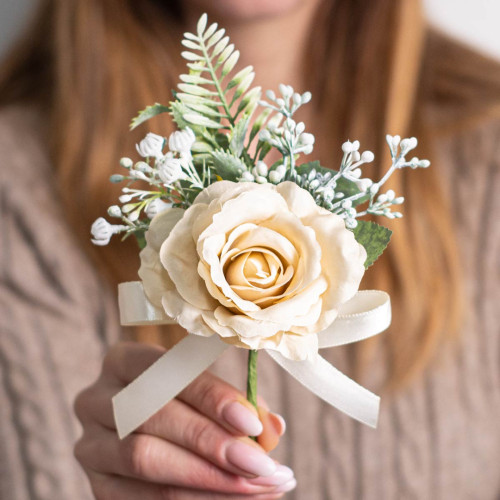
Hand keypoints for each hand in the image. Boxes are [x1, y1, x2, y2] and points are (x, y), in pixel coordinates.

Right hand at [74, 341, 294, 498]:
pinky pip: (143, 499)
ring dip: (210, 479)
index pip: (164, 372)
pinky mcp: (99, 486)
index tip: (253, 423)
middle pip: (153, 420)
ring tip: (261, 486)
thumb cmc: (186, 399)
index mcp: (123, 361)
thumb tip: (273, 427)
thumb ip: (239, 405)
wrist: (156, 426)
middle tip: (262, 465)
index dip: (210, 397)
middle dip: (213, 444)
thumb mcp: (207, 388)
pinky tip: (236, 498)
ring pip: (145, 462)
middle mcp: (96, 400)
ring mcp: (91, 446)